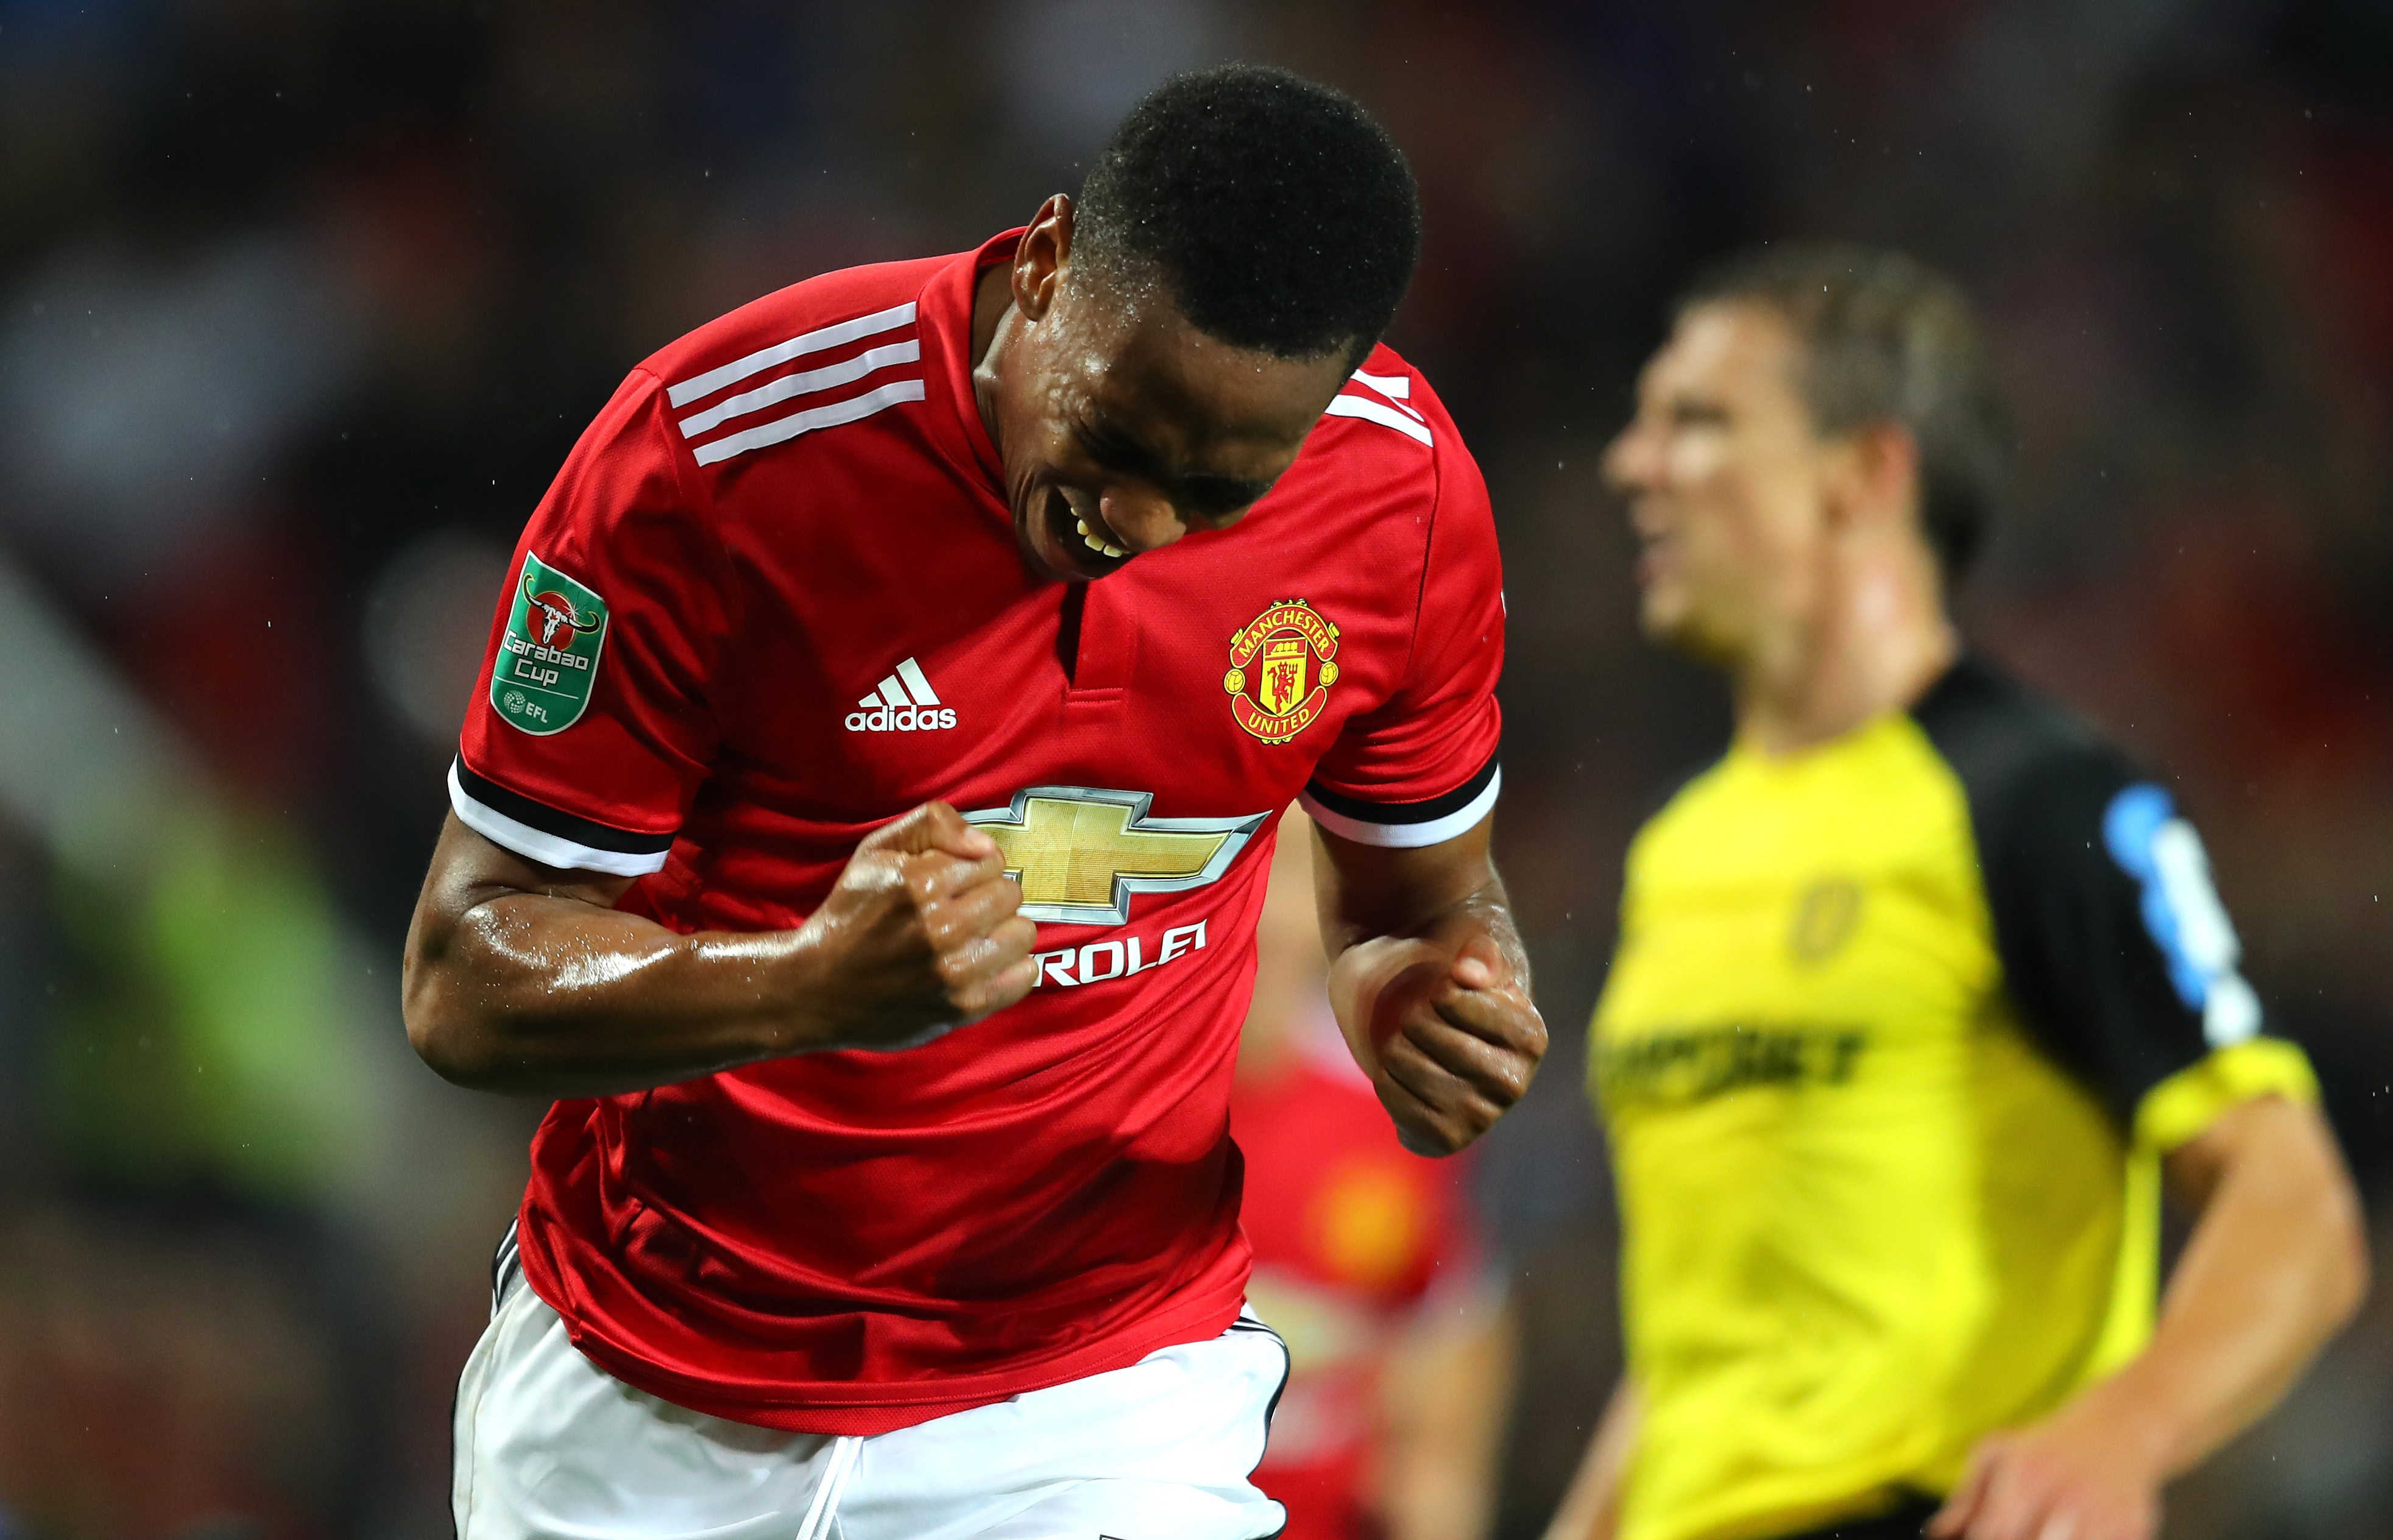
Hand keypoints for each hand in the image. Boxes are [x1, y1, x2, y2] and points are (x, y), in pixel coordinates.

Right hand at [789, 801, 1038, 1050]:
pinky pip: (1024, 976)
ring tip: (974, 938)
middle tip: (964, 910)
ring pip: (1023, 933)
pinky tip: (983, 964)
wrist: (818, 988)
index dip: (974, 867)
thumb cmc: (852, 913)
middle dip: (991, 896)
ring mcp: (953, 972)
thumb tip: (986, 843)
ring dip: (1003, 931)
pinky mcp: (963, 1007)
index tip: (954, 882)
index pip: (992, 859)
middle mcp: (939, 928)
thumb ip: (933, 823)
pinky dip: (1011, 968)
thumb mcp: (876, 851)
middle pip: (1011, 894)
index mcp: (918, 883)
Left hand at [1335, 919, 1546, 1155]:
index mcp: (1530, 1035)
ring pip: (1406, 1066)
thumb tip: (1467, 973)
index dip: (1434, 987)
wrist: (1424, 1025)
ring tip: (1410, 1044)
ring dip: (1394, 1046)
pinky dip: (1388, 1082)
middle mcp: (1514, 1082)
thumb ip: (1476, 949)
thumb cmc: (1451, 975)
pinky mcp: (1447, 1138)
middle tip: (1420, 1017)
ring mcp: (1482, 1115)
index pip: (1453, 1000)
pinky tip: (1402, 1075)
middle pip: (1426, 1033)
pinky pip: (1397, 1106)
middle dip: (1411, 1015)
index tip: (1445, 991)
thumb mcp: (1468, 945)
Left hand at [1929, 1402, 2164, 1539]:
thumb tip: (1937, 1532)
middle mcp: (2065, 1498)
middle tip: (2015, 1530)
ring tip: (2043, 1528)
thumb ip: (1966, 1498)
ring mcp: (2102, 1518)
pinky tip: (2071, 1530)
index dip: (1983, 1539)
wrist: (2117, 1432)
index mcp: (2026, 1477)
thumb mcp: (1997, 1455)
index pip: (1994, 1533)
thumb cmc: (2046, 1447)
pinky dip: (2081, 1539)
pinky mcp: (2131, 1530)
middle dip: (2015, 1539)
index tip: (1982, 1536)